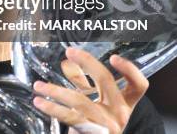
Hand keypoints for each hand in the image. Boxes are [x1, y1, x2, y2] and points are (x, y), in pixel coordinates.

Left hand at [32, 47, 148, 133]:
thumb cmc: (93, 125)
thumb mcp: (95, 105)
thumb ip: (84, 83)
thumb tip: (68, 62)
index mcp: (124, 104)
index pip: (139, 85)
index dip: (130, 70)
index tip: (114, 56)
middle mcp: (119, 114)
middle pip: (107, 81)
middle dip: (88, 62)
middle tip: (70, 51)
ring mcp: (107, 125)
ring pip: (80, 101)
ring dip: (56, 90)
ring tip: (38, 86)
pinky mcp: (92, 133)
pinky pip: (70, 117)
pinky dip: (52, 107)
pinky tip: (39, 102)